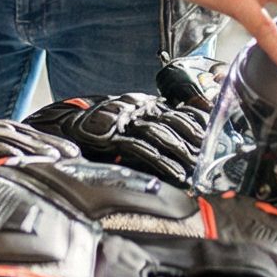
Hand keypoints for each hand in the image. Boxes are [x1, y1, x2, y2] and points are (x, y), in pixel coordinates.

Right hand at [24, 93, 211, 185]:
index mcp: (142, 103)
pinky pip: (140, 148)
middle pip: (172, 121)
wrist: (61, 124)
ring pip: (160, 134)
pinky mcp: (110, 135)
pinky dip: (161, 161)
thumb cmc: (97, 130)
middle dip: (194, 140)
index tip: (214, 135)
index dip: (197, 122)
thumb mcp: (127, 123)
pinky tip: (176, 174)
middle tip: (211, 158)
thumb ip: (148, 129)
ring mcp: (123, 119)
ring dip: (182, 153)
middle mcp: (135, 107)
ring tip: (197, 169)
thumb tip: (177, 146)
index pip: (177, 108)